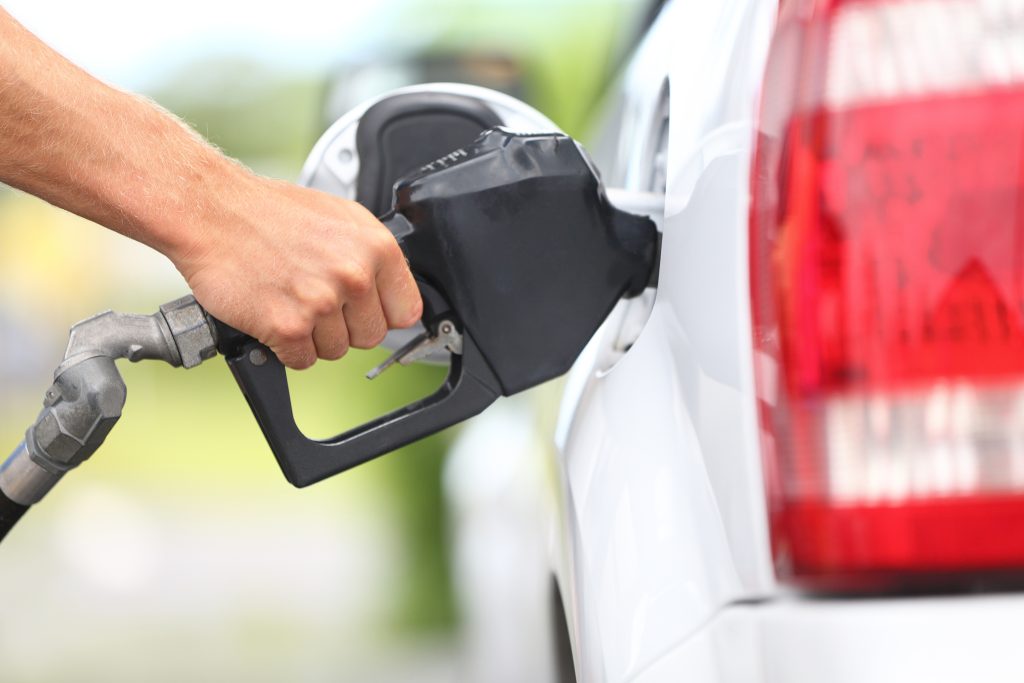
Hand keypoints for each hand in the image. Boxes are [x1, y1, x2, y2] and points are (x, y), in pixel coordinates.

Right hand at [170, 168, 421, 369]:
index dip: (382, 313)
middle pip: (370, 336)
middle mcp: (353, 276)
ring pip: (335, 351)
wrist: (212, 211)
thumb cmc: (269, 212)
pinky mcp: (288, 327)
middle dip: (344, 325)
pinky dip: (285, 347)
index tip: (365, 311)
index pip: (405, 311)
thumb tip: (391, 291)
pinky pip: (302, 360)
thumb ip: (371, 256)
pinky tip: (273, 314)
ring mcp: (321, 303)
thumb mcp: (339, 217)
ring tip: (289, 299)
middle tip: (314, 299)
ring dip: (312, 336)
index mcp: (375, 248)